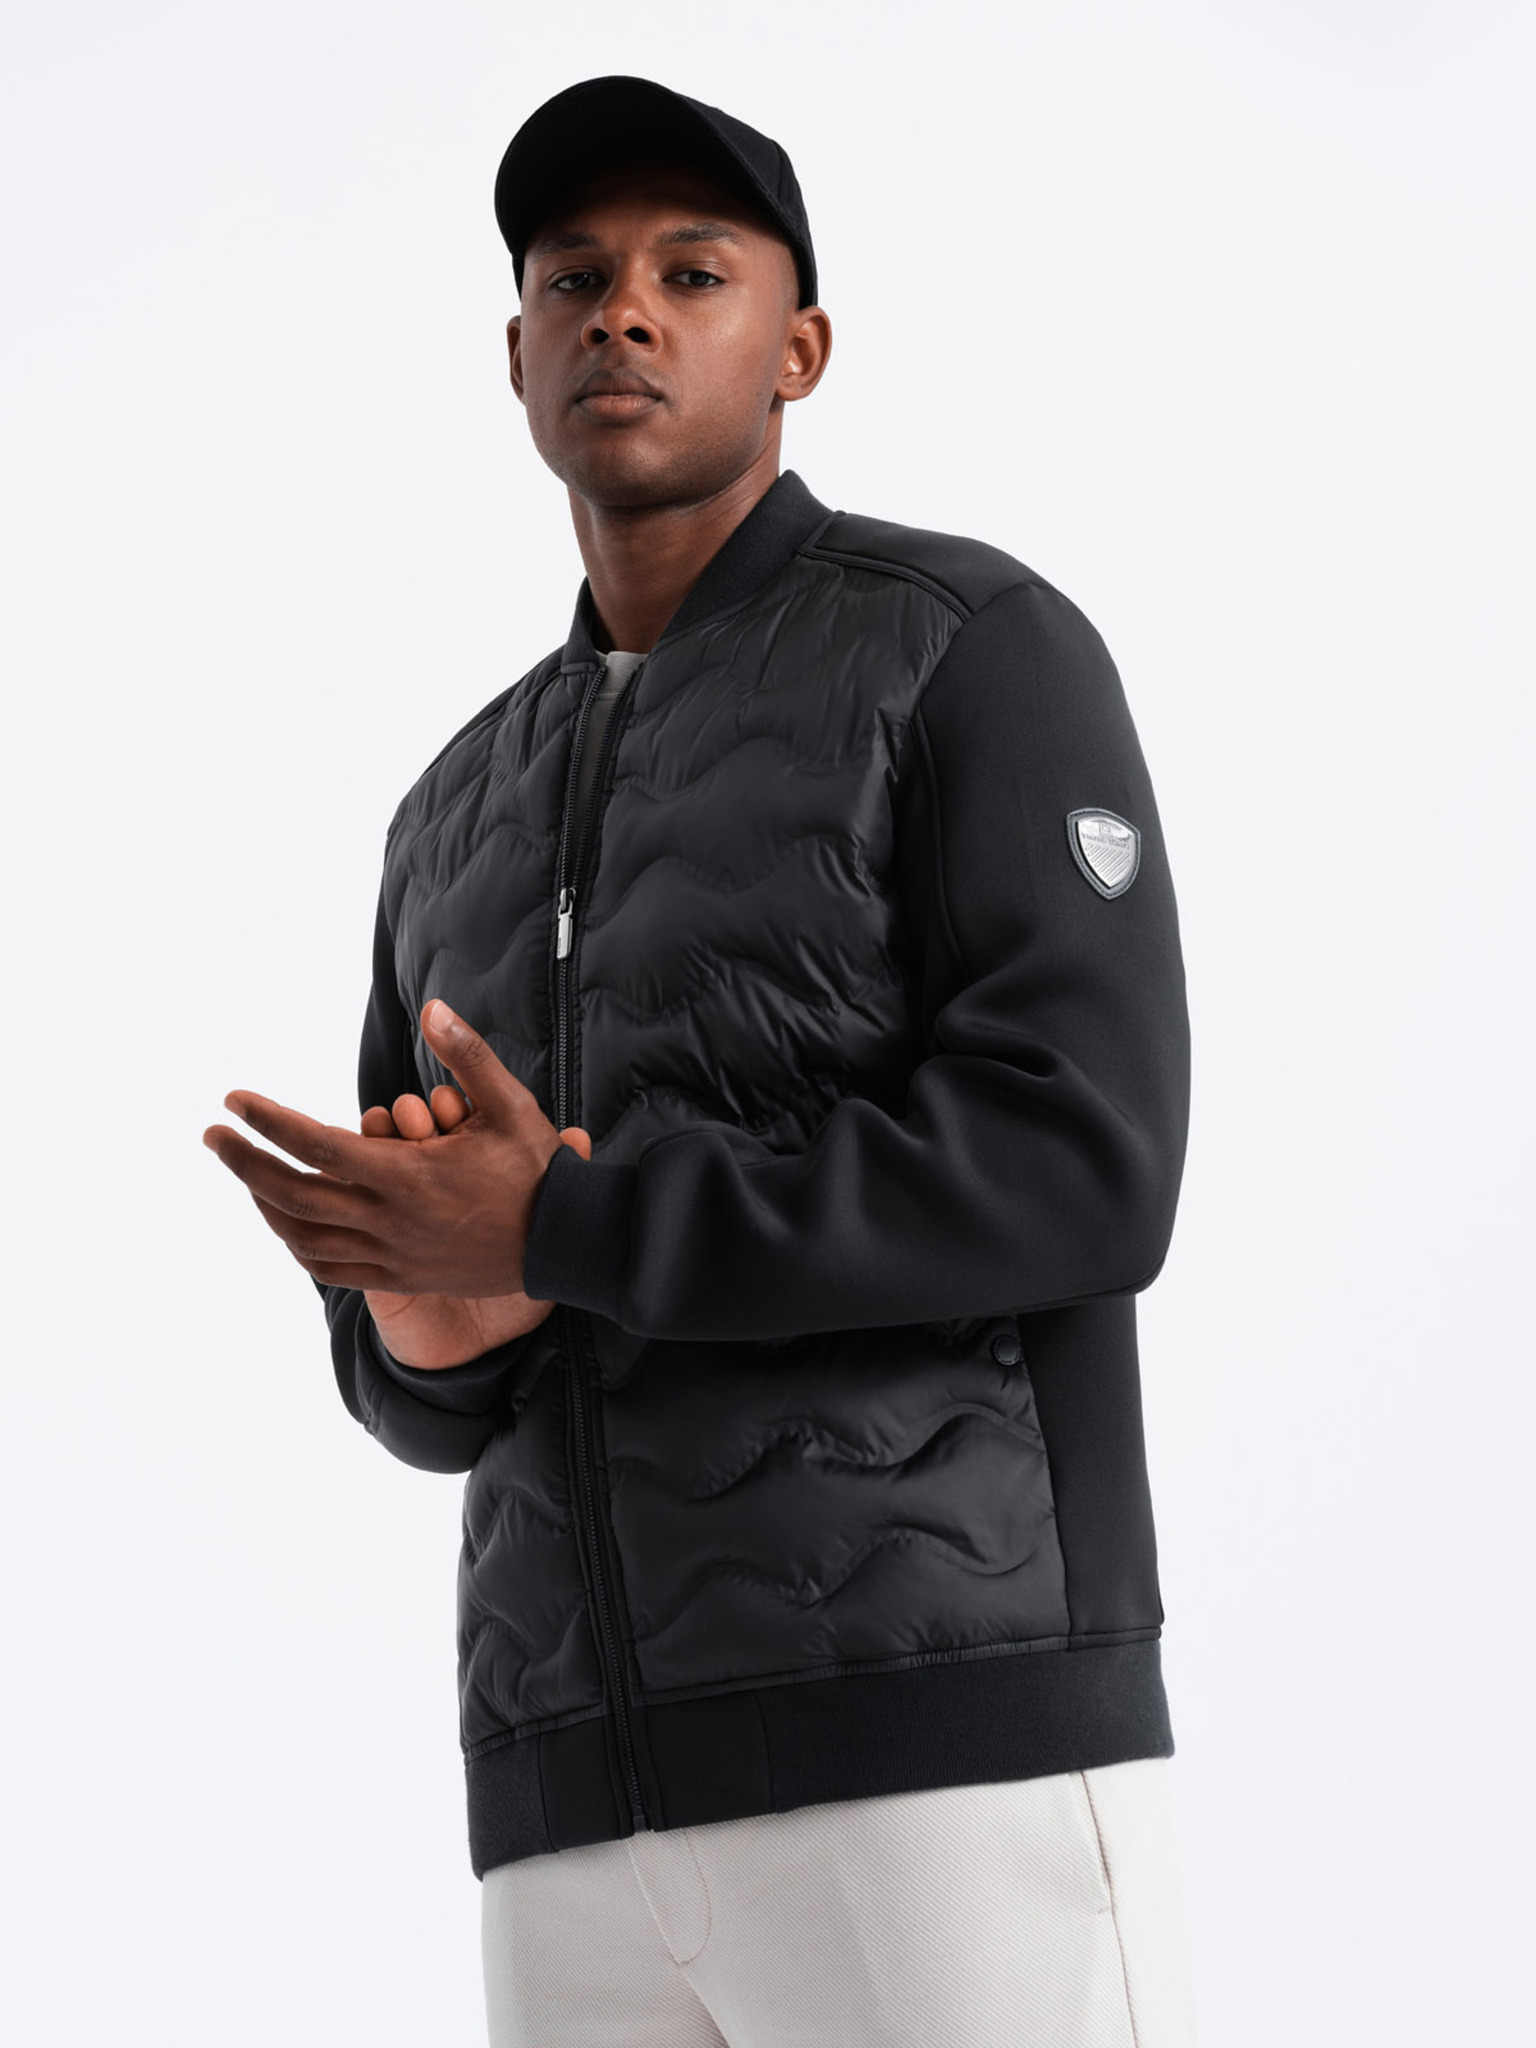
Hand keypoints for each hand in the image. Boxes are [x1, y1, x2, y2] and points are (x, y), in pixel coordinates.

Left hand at [203, 999, 590, 1362]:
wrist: (565, 1244)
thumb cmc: (539, 1172)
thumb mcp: (511, 1105)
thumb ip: (467, 1056)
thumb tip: (431, 1007)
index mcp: (409, 1178)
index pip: (318, 1146)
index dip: (269, 1121)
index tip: (234, 1099)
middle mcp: (391, 1222)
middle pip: (293, 1194)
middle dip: (244, 1162)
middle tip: (213, 1135)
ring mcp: (393, 1255)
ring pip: (303, 1237)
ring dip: (264, 1204)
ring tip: (246, 1173)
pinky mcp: (401, 1276)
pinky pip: (330, 1269)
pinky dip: (297, 1244)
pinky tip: (286, 1221)